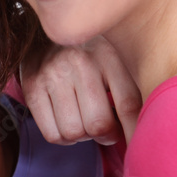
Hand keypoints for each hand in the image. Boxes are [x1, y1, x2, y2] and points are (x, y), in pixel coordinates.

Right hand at [20, 37, 140, 145]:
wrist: (48, 31)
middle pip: (98, 124)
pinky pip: (52, 134)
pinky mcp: (32, 87)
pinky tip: (67, 124)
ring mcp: (52, 75)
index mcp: (107, 55)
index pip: (127, 105)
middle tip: (106, 129)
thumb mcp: (114, 59)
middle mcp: (78, 63)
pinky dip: (63, 138)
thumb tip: (144, 131)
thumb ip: (129, 89)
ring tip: (84, 123)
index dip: (134, 132)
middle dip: (106, 135)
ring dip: (82, 136)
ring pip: (73, 132)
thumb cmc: (89, 53)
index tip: (137, 145)